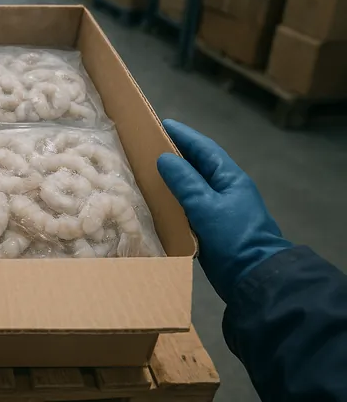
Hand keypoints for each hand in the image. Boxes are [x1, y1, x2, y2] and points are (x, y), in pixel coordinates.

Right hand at [156, 119, 291, 302]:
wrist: (254, 278)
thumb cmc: (233, 237)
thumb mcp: (206, 206)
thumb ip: (184, 181)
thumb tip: (164, 158)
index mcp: (229, 178)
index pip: (204, 149)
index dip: (183, 135)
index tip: (162, 124)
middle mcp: (225, 190)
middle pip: (198, 165)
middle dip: (176, 154)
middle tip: (149, 146)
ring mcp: (219, 209)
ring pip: (192, 186)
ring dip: (173, 178)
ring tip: (147, 171)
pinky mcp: (211, 228)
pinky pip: (189, 207)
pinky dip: (174, 201)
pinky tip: (156, 202)